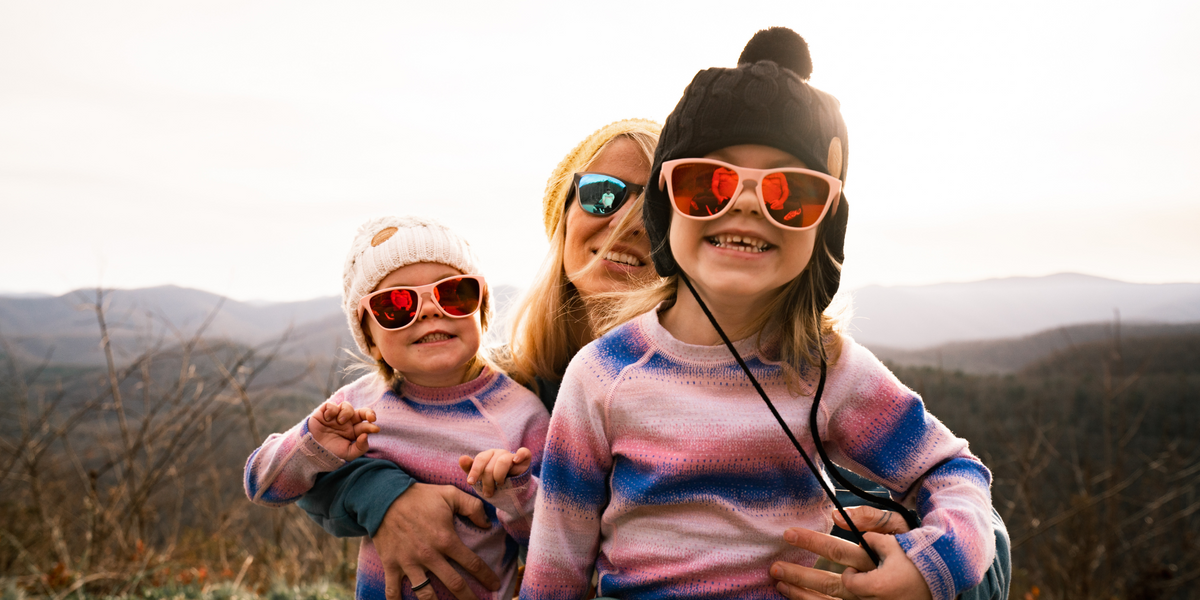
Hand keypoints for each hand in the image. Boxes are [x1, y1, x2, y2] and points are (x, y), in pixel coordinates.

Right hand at [308, 401, 379, 460]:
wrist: (312, 451)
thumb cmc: (331, 453)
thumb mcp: (348, 454)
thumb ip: (360, 447)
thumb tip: (366, 435)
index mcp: (354, 431)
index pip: (366, 425)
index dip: (371, 426)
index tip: (375, 429)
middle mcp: (347, 422)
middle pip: (361, 412)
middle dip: (368, 412)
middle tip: (371, 417)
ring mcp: (336, 416)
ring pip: (347, 406)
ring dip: (346, 412)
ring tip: (340, 421)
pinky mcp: (325, 412)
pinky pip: (332, 405)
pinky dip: (332, 410)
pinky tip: (327, 418)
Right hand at [372, 482, 500, 599]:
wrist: (384, 497)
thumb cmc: (420, 496)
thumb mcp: (450, 494)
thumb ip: (472, 507)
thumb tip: (487, 524)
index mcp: (446, 540)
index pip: (472, 563)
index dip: (486, 576)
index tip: (494, 586)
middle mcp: (430, 555)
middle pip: (454, 584)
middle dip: (468, 598)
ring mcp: (409, 563)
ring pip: (426, 594)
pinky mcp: (391, 565)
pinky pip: (393, 591)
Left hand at [457, 448, 530, 497]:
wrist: (513, 490)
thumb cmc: (494, 482)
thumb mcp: (481, 478)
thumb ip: (470, 468)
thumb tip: (461, 458)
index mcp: (488, 455)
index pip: (480, 460)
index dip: (474, 471)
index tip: (470, 482)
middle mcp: (499, 453)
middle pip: (490, 464)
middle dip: (487, 481)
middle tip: (487, 493)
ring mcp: (512, 455)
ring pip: (503, 461)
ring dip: (499, 477)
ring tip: (500, 486)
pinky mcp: (524, 459)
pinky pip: (524, 452)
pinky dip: (520, 455)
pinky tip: (515, 461)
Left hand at [772, 507, 929, 599]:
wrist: (939, 579)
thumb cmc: (919, 553)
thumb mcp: (899, 529)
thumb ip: (871, 520)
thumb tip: (836, 516)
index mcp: (880, 575)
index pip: (845, 570)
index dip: (829, 555)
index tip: (816, 542)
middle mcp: (872, 596)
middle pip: (830, 586)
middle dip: (799, 575)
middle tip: (774, 567)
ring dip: (801, 594)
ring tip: (779, 583)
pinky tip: (797, 597)